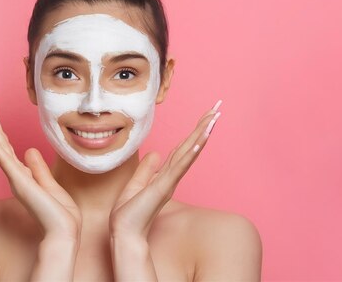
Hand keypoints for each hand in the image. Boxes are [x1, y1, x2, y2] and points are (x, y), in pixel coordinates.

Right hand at [0, 95, 81, 241]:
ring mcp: (16, 178)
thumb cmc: (59, 213)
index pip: (7, 144)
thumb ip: (38, 168)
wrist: (64, 232)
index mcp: (22, 174)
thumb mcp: (50, 184)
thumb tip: (28, 151)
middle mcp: (15, 174)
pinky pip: (6, 162)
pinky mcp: (20, 184)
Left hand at [109, 100, 222, 238]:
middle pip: (191, 146)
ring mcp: (169, 182)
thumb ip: (146, 170)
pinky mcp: (163, 187)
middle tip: (217, 107)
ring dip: (201, 135)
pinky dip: (190, 153)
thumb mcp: (135, 185)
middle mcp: (172, 177)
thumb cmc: (128, 214)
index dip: (194, 131)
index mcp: (166, 175)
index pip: (183, 148)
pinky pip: (179, 167)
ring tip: (214, 118)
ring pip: (189, 153)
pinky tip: (199, 140)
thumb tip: (155, 154)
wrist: (124, 233)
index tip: (206, 115)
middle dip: (203, 126)